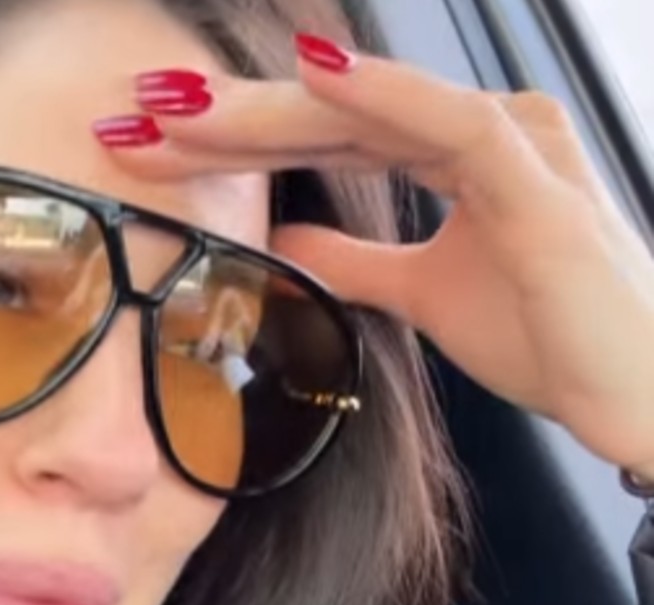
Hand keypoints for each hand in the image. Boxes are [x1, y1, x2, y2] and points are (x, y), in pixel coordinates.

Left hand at [95, 35, 653, 479]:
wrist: (635, 395)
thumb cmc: (553, 335)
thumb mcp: (424, 295)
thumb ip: (357, 263)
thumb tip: (288, 247)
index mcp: (452, 154)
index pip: (321, 134)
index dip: (234, 136)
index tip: (150, 141)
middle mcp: (477, 132)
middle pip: (329, 113)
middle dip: (226, 115)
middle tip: (133, 109)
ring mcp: (510, 145)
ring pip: (368, 110)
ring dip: (269, 104)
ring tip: (179, 102)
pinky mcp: (535, 184)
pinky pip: (447, 127)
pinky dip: (379, 96)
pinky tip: (312, 76)